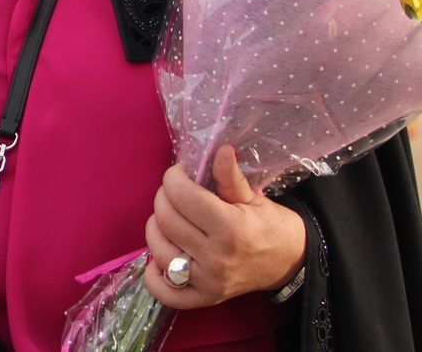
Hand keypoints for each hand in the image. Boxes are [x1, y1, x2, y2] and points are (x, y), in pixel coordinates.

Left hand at [143, 145, 306, 308]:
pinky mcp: (206, 297)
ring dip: (156, 228)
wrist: (292, 263)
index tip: (180, 173)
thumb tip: (220, 150)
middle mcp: (217, 257)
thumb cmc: (271, 226)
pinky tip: (161, 257)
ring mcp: (209, 281)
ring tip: (170, 218)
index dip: (174, 177)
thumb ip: (230, 177)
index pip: (182, 195)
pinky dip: (155, 275)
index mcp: (230, 228)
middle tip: (175, 192)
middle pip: (166, 220)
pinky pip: (166, 292)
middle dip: (163, 198)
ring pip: (159, 250)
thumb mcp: (253, 198)